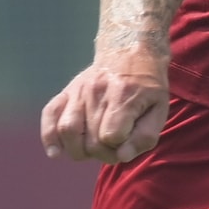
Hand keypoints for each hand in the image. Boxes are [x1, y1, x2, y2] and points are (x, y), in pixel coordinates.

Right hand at [41, 60, 169, 162]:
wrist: (130, 52)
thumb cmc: (148, 86)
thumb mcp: (159, 110)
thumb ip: (144, 136)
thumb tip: (122, 156)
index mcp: (123, 95)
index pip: (111, 137)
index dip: (121, 147)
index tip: (129, 141)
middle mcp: (96, 92)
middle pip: (91, 140)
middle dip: (104, 153)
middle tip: (116, 148)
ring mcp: (79, 91)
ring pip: (67, 131)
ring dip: (80, 150)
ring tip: (94, 149)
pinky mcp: (67, 92)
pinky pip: (50, 115)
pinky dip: (49, 137)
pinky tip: (56, 153)